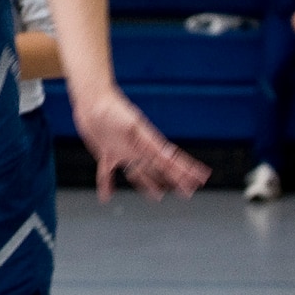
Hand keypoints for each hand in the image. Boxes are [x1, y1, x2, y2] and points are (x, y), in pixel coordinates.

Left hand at [73, 87, 210, 202]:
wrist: (92, 99)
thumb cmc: (113, 108)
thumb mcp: (133, 126)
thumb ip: (149, 141)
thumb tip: (167, 155)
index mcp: (147, 143)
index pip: (172, 160)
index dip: (187, 170)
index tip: (202, 178)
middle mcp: (138, 149)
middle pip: (160, 168)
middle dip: (175, 180)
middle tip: (189, 191)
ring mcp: (122, 151)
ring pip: (139, 173)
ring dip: (148, 184)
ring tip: (158, 196)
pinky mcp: (106, 152)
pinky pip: (107, 173)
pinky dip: (106, 185)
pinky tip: (106, 196)